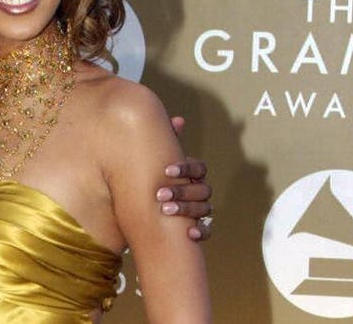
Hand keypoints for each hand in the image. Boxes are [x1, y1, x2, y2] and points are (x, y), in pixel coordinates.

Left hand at [161, 115, 212, 240]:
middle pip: (201, 189)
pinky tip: (190, 233)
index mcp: (193, 175)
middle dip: (181, 191)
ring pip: (204, 209)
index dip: (185, 168)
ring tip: (165, 210)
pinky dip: (202, 232)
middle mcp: (200, 192)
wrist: (145, 212)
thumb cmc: (154, 182)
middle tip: (159, 195)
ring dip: (186, 209)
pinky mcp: (198, 229)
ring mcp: (200, 210)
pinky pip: (207, 231)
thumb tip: (178, 120)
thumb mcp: (157, 163)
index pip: (199, 168)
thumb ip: (167, 142)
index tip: (166, 170)